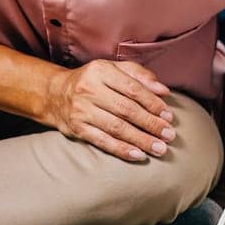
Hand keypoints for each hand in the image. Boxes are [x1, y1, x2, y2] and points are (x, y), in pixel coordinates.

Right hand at [43, 59, 176, 162]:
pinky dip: (121, 149)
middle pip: (126, 109)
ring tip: (159, 148)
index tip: (169, 116)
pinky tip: (138, 155)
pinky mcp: (77, 128)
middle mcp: (89, 89)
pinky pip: (102, 141)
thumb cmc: (94, 81)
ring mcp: (81, 110)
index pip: (133, 89)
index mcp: (101, 71)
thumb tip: (164, 91)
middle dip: (151, 124)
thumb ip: (140, 76)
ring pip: (116, 127)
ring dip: (141, 140)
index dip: (153, 103)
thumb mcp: (114, 69)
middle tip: (169, 135)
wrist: (55, 94)